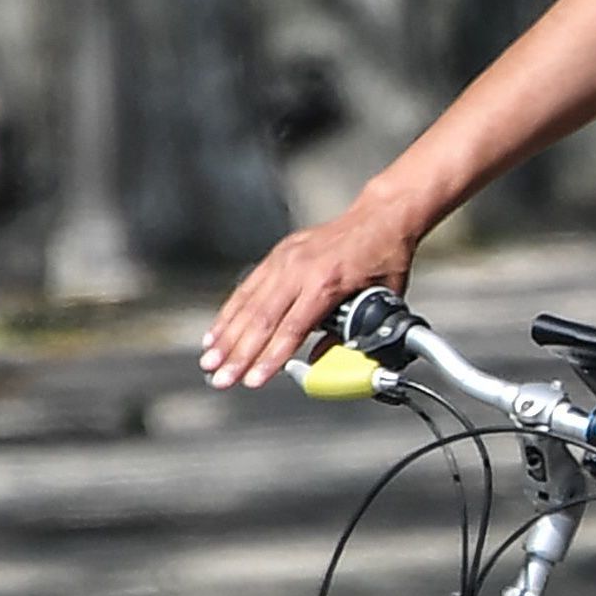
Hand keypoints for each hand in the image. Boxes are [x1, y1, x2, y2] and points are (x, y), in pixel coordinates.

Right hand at [199, 202, 415, 389]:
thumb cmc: (385, 255)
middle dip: (238, 354)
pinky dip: (229, 312)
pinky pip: (248, 287)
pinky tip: (217, 332)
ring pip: (248, 304)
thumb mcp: (383, 300)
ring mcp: (285, 259)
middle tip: (221, 379)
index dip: (270, 358)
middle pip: (261, 320)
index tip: (253, 380)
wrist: (380, 215)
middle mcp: (300, 269)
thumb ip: (354, 333)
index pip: (291, 329)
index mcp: (327, 282)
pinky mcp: (278, 254)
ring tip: (210, 361)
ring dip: (226, 336)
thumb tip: (326, 360)